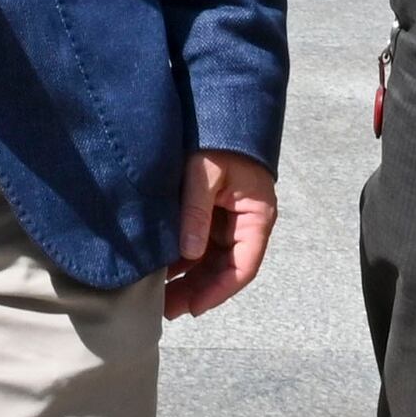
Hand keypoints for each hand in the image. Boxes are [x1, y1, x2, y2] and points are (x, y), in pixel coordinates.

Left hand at [166, 150, 277, 318]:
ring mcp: (227, 219)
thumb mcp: (205, 174)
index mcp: (257, 216)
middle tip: (167, 309)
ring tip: (158, 296)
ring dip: (187, 277)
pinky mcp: (210, 212)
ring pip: (209, 260)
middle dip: (197, 290)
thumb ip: (196, 212)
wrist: (217, 107)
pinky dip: (181, 258)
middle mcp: (245, 223)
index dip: (219, 291)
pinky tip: (159, 270)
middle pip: (224, 268)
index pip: (244, 266)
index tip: (194, 308)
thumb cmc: (218, 139)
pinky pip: (199, 243)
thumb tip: (188, 254)